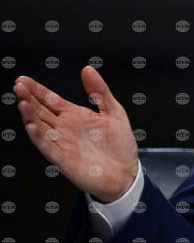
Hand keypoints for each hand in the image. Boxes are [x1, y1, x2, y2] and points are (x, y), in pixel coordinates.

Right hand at [14, 66, 138, 202]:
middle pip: (41, 111)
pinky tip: (32, 127)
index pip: (51, 100)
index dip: (38, 90)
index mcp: (75, 115)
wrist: (126, 173)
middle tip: (19, 86)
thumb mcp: (114, 111)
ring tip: (22, 102)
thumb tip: (88, 69)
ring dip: (30, 115)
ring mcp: (62, 143)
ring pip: (40, 127)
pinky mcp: (63, 160)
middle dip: (29, 98)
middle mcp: (65, 128)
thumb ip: (100, 91)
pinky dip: (39, 138)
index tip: (24, 80)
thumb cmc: (120, 145)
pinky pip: (47, 147)